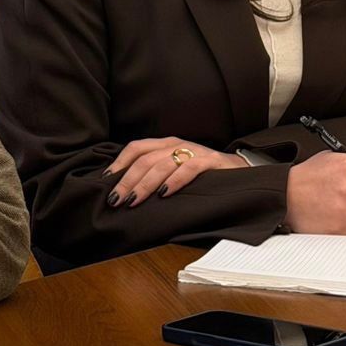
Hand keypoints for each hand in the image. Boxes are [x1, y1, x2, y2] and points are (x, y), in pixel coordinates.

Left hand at [104, 137, 247, 207]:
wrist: (239, 169)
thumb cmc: (202, 173)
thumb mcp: (176, 168)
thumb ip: (156, 173)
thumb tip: (125, 190)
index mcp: (166, 144)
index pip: (137, 148)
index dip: (120, 163)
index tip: (106, 181)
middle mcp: (178, 144)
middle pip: (145, 159)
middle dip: (127, 180)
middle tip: (116, 199)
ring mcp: (195, 151)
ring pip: (163, 164)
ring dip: (145, 184)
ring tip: (133, 201)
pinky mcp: (211, 162)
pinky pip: (190, 168)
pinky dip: (175, 181)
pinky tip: (165, 194)